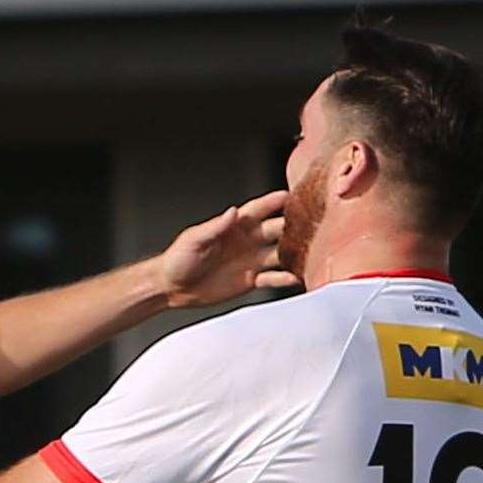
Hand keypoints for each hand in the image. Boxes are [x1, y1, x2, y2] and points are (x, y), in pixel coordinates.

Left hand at [154, 190, 299, 309]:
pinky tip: (295, 279)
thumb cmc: (179, 259)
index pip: (258, 210)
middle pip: (275, 230)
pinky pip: (271, 278)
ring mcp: (250, 260)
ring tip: (310, 253)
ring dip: (293, 253)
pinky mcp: (249, 280)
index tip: (290, 195)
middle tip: (311, 224)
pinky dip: (283, 278)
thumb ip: (215, 226)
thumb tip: (233, 212)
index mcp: (234, 226)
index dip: (273, 202)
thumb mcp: (195, 239)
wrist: (172, 287)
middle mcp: (246, 240)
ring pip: (279, 253)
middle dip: (292, 226)